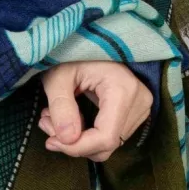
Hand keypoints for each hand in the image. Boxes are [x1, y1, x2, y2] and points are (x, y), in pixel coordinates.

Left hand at [38, 60, 153, 161]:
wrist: (90, 41)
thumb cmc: (73, 52)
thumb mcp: (58, 74)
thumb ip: (60, 105)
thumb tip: (66, 140)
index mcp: (123, 89)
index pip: (105, 137)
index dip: (77, 148)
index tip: (51, 141)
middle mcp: (140, 101)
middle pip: (106, 144)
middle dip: (72, 141)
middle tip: (46, 123)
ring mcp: (142, 107)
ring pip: (108, 144)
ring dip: (77, 139)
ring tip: (54, 117)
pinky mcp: (136, 112)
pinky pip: (111, 136)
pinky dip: (87, 135)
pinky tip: (70, 118)